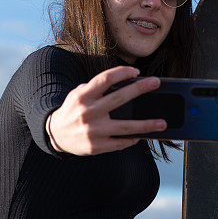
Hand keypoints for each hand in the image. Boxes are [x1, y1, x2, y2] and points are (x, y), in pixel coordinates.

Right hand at [46, 66, 166, 155]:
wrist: (54, 135)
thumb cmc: (73, 111)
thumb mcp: (78, 95)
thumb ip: (96, 88)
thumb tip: (126, 84)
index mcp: (83, 96)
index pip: (105, 79)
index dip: (122, 72)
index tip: (137, 71)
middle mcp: (88, 112)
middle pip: (119, 98)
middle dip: (140, 89)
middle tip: (156, 83)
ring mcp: (93, 131)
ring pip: (126, 127)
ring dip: (147, 125)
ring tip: (162, 123)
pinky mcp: (96, 147)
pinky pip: (120, 143)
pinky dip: (133, 139)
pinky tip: (142, 136)